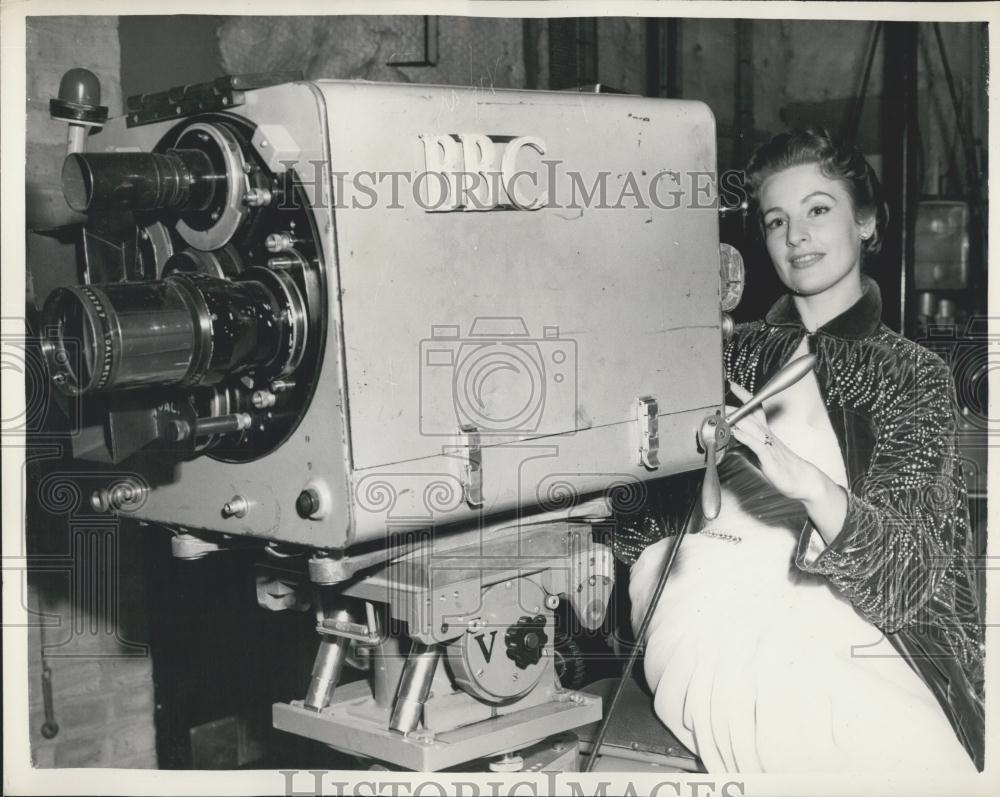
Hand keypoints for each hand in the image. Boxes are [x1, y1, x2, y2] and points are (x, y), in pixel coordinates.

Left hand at [726, 382, 823, 502]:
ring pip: (751, 427)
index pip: (755, 409)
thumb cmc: (780, 467)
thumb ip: (745, 447)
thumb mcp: (759, 455)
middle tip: (721, 397)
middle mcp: (766, 435)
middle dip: (736, 405)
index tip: (733, 386)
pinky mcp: (769, 456)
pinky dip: (745, 437)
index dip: (744, 397)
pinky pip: (756, 444)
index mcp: (765, 432)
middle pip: (751, 415)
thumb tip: (730, 444)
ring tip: (723, 413)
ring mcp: (768, 444)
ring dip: (737, 419)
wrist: (801, 479)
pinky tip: (735, 433)